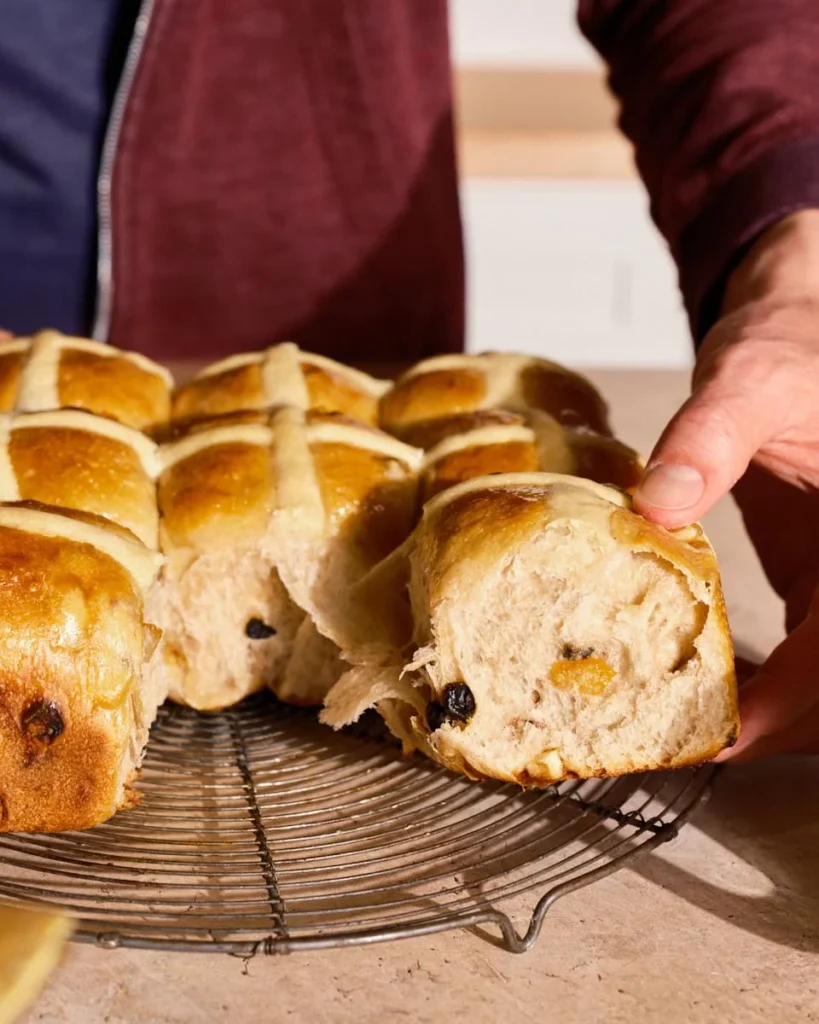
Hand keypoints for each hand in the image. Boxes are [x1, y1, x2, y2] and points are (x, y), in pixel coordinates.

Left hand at [632, 209, 818, 759]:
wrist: (794, 324)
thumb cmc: (795, 341)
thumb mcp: (753, 378)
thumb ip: (710, 438)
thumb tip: (657, 503)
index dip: (802, 706)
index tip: (733, 735)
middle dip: (787, 727)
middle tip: (694, 742)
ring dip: (778, 714)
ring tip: (692, 726)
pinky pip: (810, 652)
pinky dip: (770, 684)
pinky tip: (711, 686)